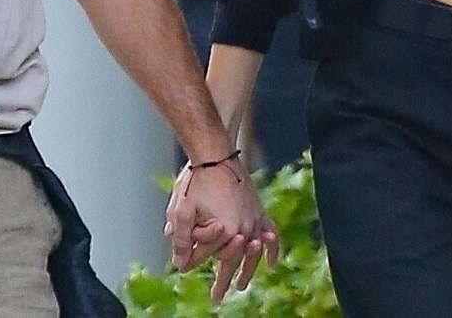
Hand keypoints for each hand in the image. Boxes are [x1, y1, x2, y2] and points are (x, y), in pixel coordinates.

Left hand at [165, 157, 279, 301]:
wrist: (215, 153)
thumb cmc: (196, 180)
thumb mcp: (182, 211)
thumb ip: (180, 239)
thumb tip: (179, 264)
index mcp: (226, 230)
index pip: (209, 255)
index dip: (192, 260)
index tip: (182, 267)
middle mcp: (245, 228)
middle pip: (233, 260)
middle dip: (224, 280)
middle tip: (217, 298)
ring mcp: (255, 219)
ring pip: (254, 253)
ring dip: (248, 271)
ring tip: (241, 285)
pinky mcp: (260, 209)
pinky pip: (271, 234)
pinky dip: (272, 249)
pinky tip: (271, 262)